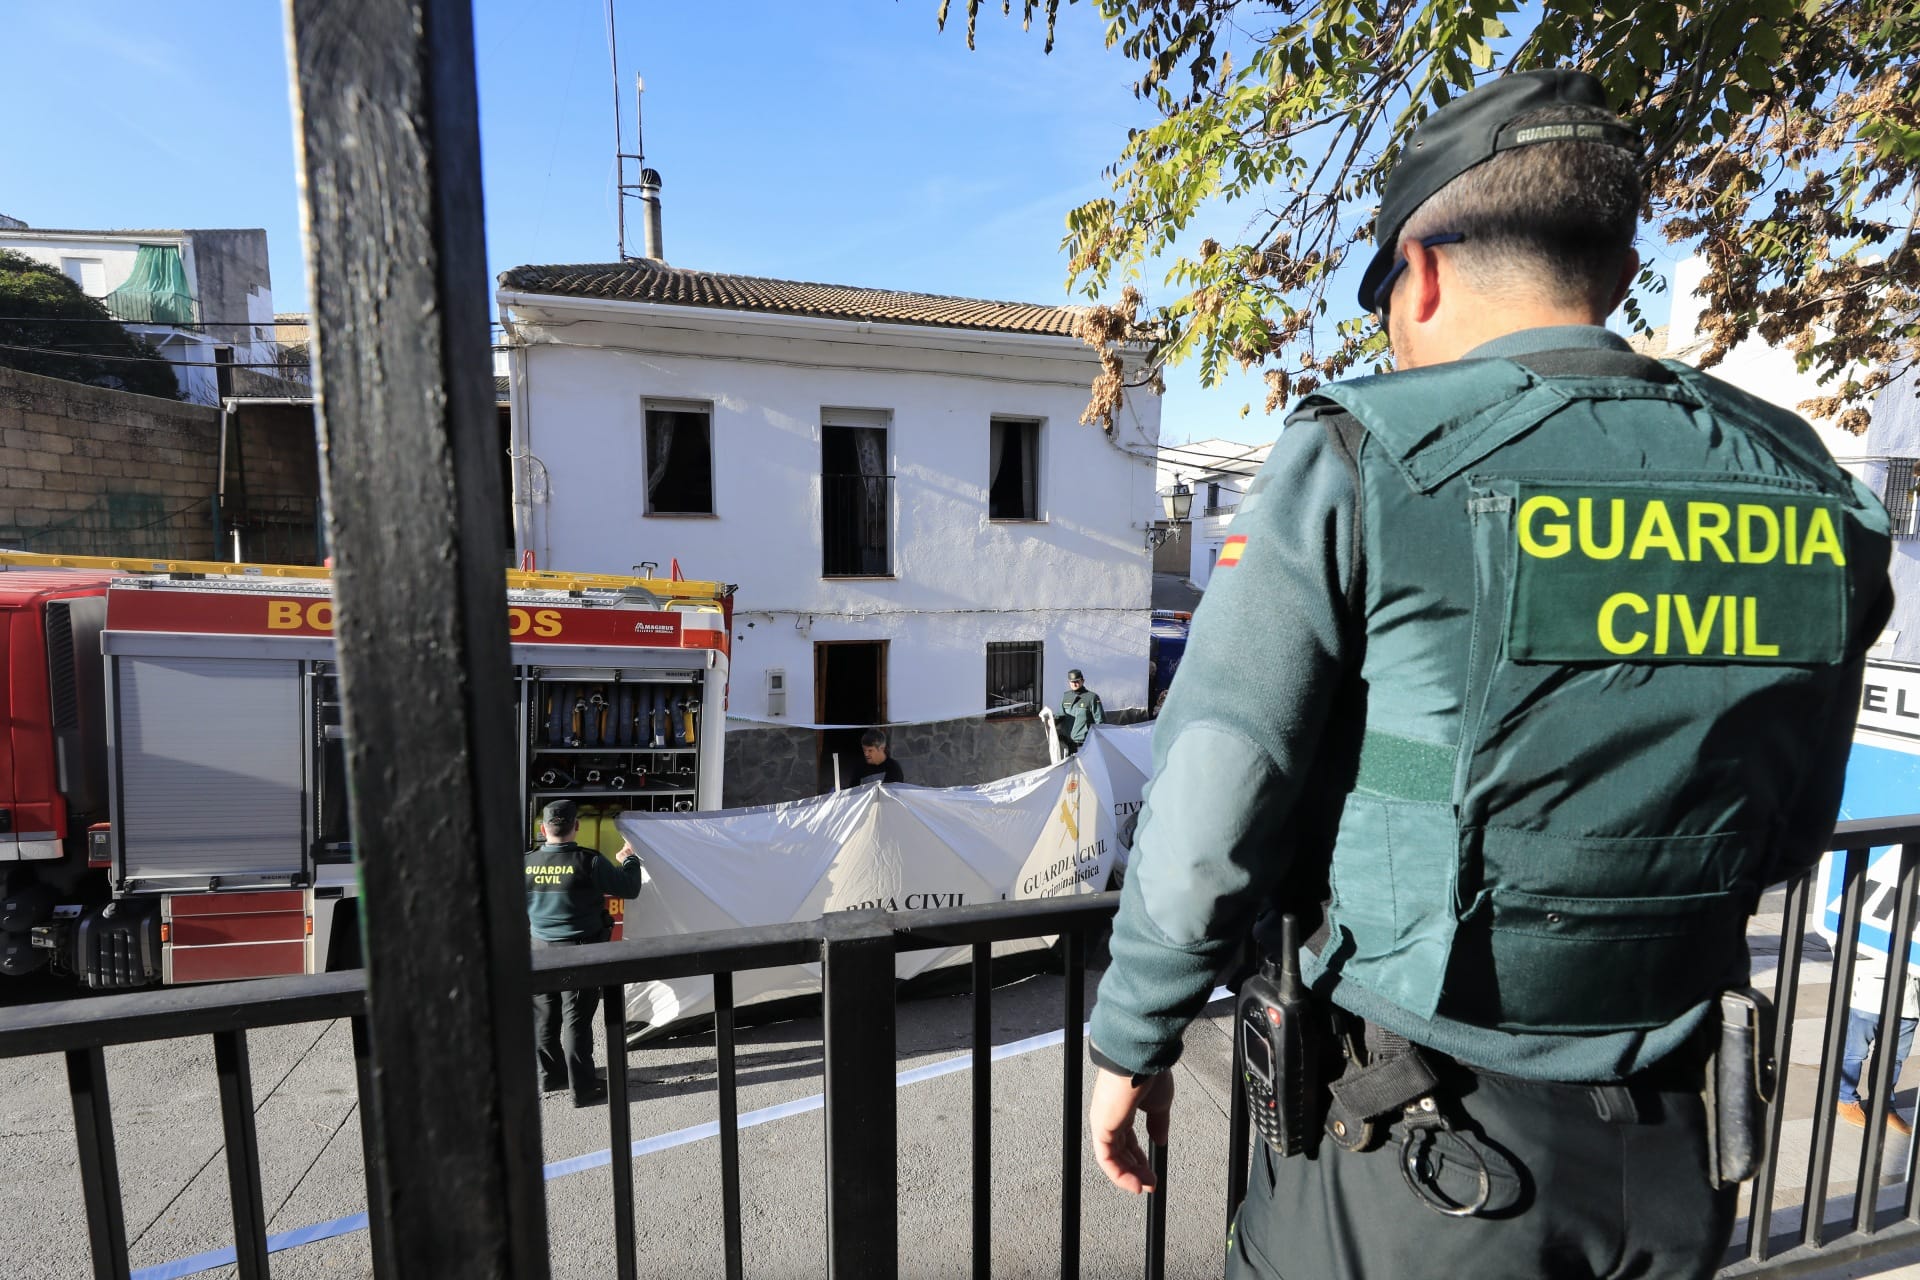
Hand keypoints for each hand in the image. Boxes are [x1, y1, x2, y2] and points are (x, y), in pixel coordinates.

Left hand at [1090, 1066, 1173, 1193]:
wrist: (1141, 1061)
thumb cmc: (1148, 1074)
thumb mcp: (1159, 1104)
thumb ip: (1158, 1123)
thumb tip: (1159, 1140)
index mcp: (1121, 1109)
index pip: (1126, 1139)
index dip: (1138, 1157)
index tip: (1151, 1170)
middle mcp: (1109, 1116)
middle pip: (1119, 1150)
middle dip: (1135, 1170)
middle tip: (1150, 1183)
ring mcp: (1103, 1122)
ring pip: (1112, 1158)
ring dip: (1130, 1176)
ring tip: (1145, 1186)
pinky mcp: (1102, 1127)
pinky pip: (1106, 1159)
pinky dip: (1120, 1174)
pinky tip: (1134, 1183)